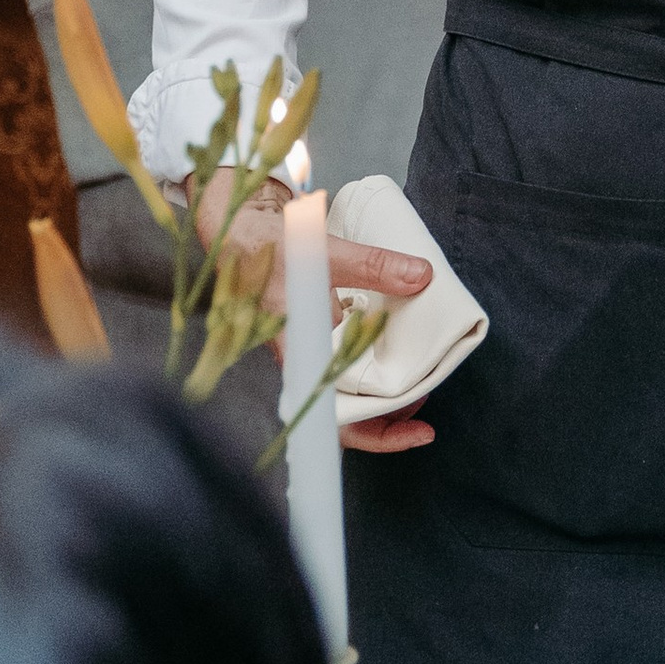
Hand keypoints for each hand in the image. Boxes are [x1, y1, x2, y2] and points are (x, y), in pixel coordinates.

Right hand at [187, 173, 439, 453]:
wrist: (234, 228)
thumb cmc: (266, 246)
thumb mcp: (322, 253)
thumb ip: (373, 265)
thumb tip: (422, 277)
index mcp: (299, 356)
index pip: (336, 419)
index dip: (378, 435)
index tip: (418, 432)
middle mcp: (304, 362)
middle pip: (350, 413)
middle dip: (393, 414)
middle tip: (430, 397)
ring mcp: (310, 350)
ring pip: (350, 391)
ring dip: (386, 390)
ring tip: (423, 378)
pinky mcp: (315, 334)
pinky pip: (348, 361)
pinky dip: (375, 361)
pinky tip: (398, 349)